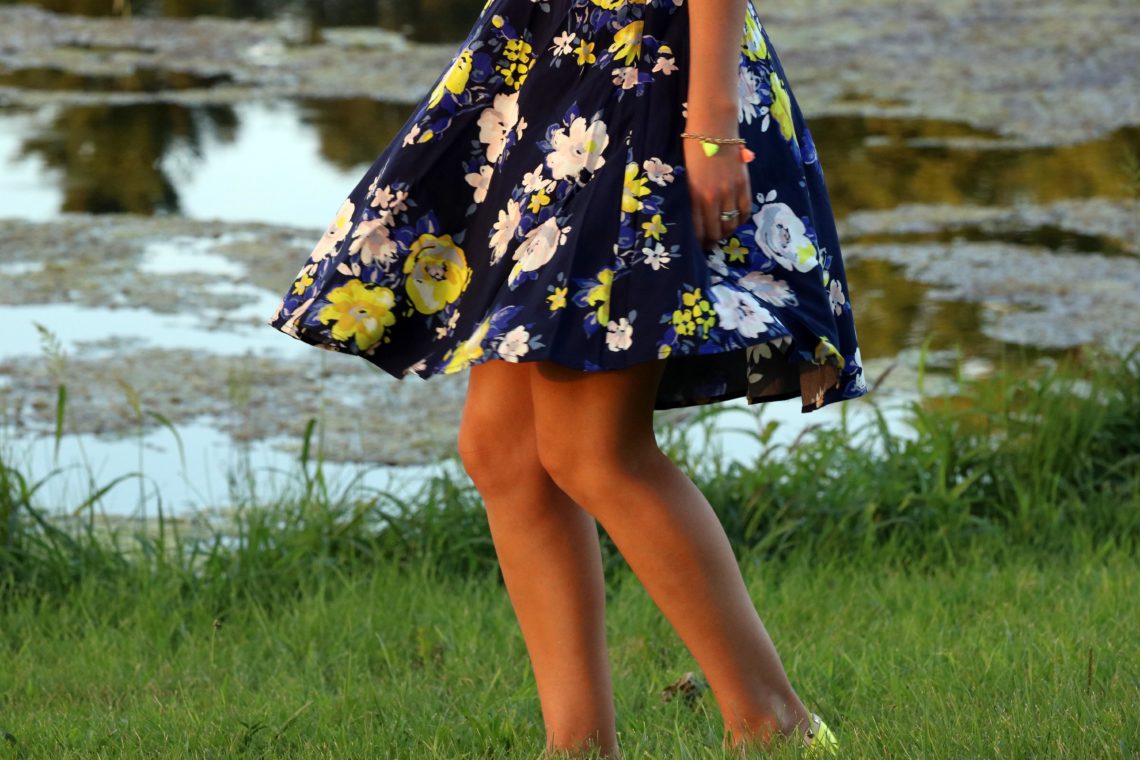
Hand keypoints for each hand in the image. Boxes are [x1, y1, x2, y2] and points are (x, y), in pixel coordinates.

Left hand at [682, 123, 751, 250]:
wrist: (712, 128)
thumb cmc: (694, 150)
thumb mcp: (687, 177)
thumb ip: (693, 198)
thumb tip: (698, 218)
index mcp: (694, 196)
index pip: (698, 230)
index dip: (699, 242)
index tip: (699, 246)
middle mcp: (712, 198)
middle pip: (715, 230)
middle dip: (713, 240)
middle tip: (711, 242)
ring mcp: (729, 192)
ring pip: (730, 223)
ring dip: (727, 232)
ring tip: (723, 232)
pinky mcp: (743, 184)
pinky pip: (745, 211)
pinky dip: (741, 220)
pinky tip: (736, 221)